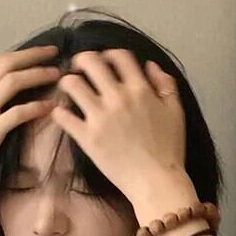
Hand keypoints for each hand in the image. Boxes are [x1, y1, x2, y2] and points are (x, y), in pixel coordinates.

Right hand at [0, 44, 60, 201]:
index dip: (19, 54)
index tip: (36, 54)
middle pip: (6, 63)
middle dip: (32, 55)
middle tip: (53, 52)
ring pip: (14, 81)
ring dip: (38, 74)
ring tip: (57, 75)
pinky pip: (18, 112)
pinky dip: (37, 107)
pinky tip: (51, 107)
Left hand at [50, 50, 186, 202]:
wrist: (156, 181)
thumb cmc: (169, 149)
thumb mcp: (176, 111)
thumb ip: (165, 84)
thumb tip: (150, 65)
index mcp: (140, 89)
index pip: (119, 56)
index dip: (109, 54)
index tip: (104, 61)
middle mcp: (117, 97)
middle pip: (91, 63)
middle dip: (81, 60)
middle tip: (78, 67)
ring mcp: (100, 117)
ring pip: (72, 85)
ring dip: (67, 82)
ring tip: (68, 88)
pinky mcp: (87, 138)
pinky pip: (64, 117)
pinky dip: (59, 112)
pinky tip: (60, 113)